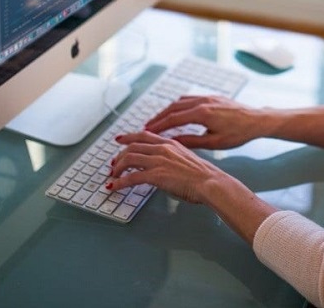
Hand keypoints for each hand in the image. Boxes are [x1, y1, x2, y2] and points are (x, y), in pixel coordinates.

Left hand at [108, 130, 224, 202]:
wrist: (210, 182)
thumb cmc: (203, 175)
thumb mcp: (186, 159)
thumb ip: (172, 158)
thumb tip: (162, 166)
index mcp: (170, 143)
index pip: (144, 135)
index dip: (129, 136)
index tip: (120, 139)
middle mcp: (162, 148)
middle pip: (132, 146)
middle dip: (119, 155)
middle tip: (113, 164)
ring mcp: (159, 161)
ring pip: (129, 159)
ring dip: (117, 168)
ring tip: (113, 176)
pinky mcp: (156, 175)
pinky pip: (131, 177)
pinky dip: (119, 182)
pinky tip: (114, 187)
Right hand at [144, 95, 261, 148]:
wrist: (257, 120)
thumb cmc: (239, 134)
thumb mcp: (214, 143)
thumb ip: (191, 141)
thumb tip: (173, 142)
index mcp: (202, 113)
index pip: (174, 118)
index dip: (158, 125)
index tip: (147, 131)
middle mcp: (203, 101)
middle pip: (174, 107)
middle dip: (159, 117)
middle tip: (147, 126)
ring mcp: (207, 97)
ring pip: (181, 101)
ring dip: (168, 110)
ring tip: (158, 120)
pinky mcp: (212, 96)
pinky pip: (190, 98)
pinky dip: (179, 104)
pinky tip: (176, 111)